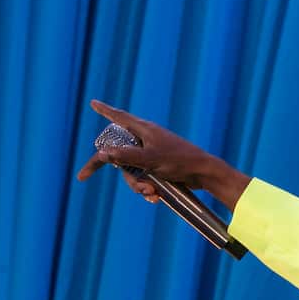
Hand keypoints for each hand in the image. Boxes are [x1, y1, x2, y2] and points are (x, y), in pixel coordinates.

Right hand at [75, 100, 249, 209]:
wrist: (205, 174)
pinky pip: (144, 178)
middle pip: (121, 156)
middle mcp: (146, 139)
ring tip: (154, 193)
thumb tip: (103, 154)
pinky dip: (148, 188)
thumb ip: (125, 156)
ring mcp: (152, 153)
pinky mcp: (159, 166)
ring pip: (132, 171)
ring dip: (139, 185)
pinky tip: (157, 197)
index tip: (93, 102)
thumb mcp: (150, 160)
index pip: (118, 117)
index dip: (104, 110)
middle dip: (128, 176)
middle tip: (141, 188)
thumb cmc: (180, 162)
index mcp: (144, 130)